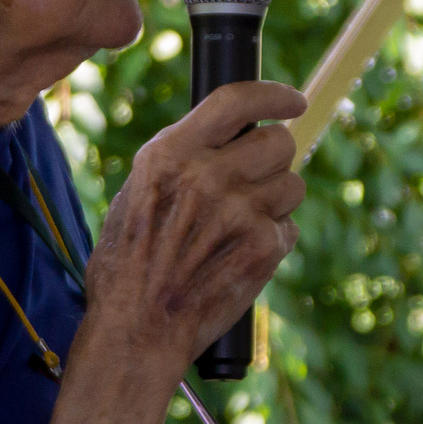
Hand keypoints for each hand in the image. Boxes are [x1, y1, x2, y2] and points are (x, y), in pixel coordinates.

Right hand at [82, 79, 305, 375]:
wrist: (137, 329)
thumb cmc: (128, 266)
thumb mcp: (137, 194)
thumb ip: (182, 161)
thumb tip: (230, 139)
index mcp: (169, 154)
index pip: (235, 100)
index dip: (273, 94)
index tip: (294, 99)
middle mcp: (206, 175)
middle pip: (278, 141)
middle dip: (274, 158)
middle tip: (255, 181)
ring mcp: (239, 211)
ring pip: (292, 184)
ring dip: (276, 201)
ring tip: (239, 228)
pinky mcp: (263, 246)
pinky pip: (288, 227)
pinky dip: (272, 239)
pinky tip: (240, 256)